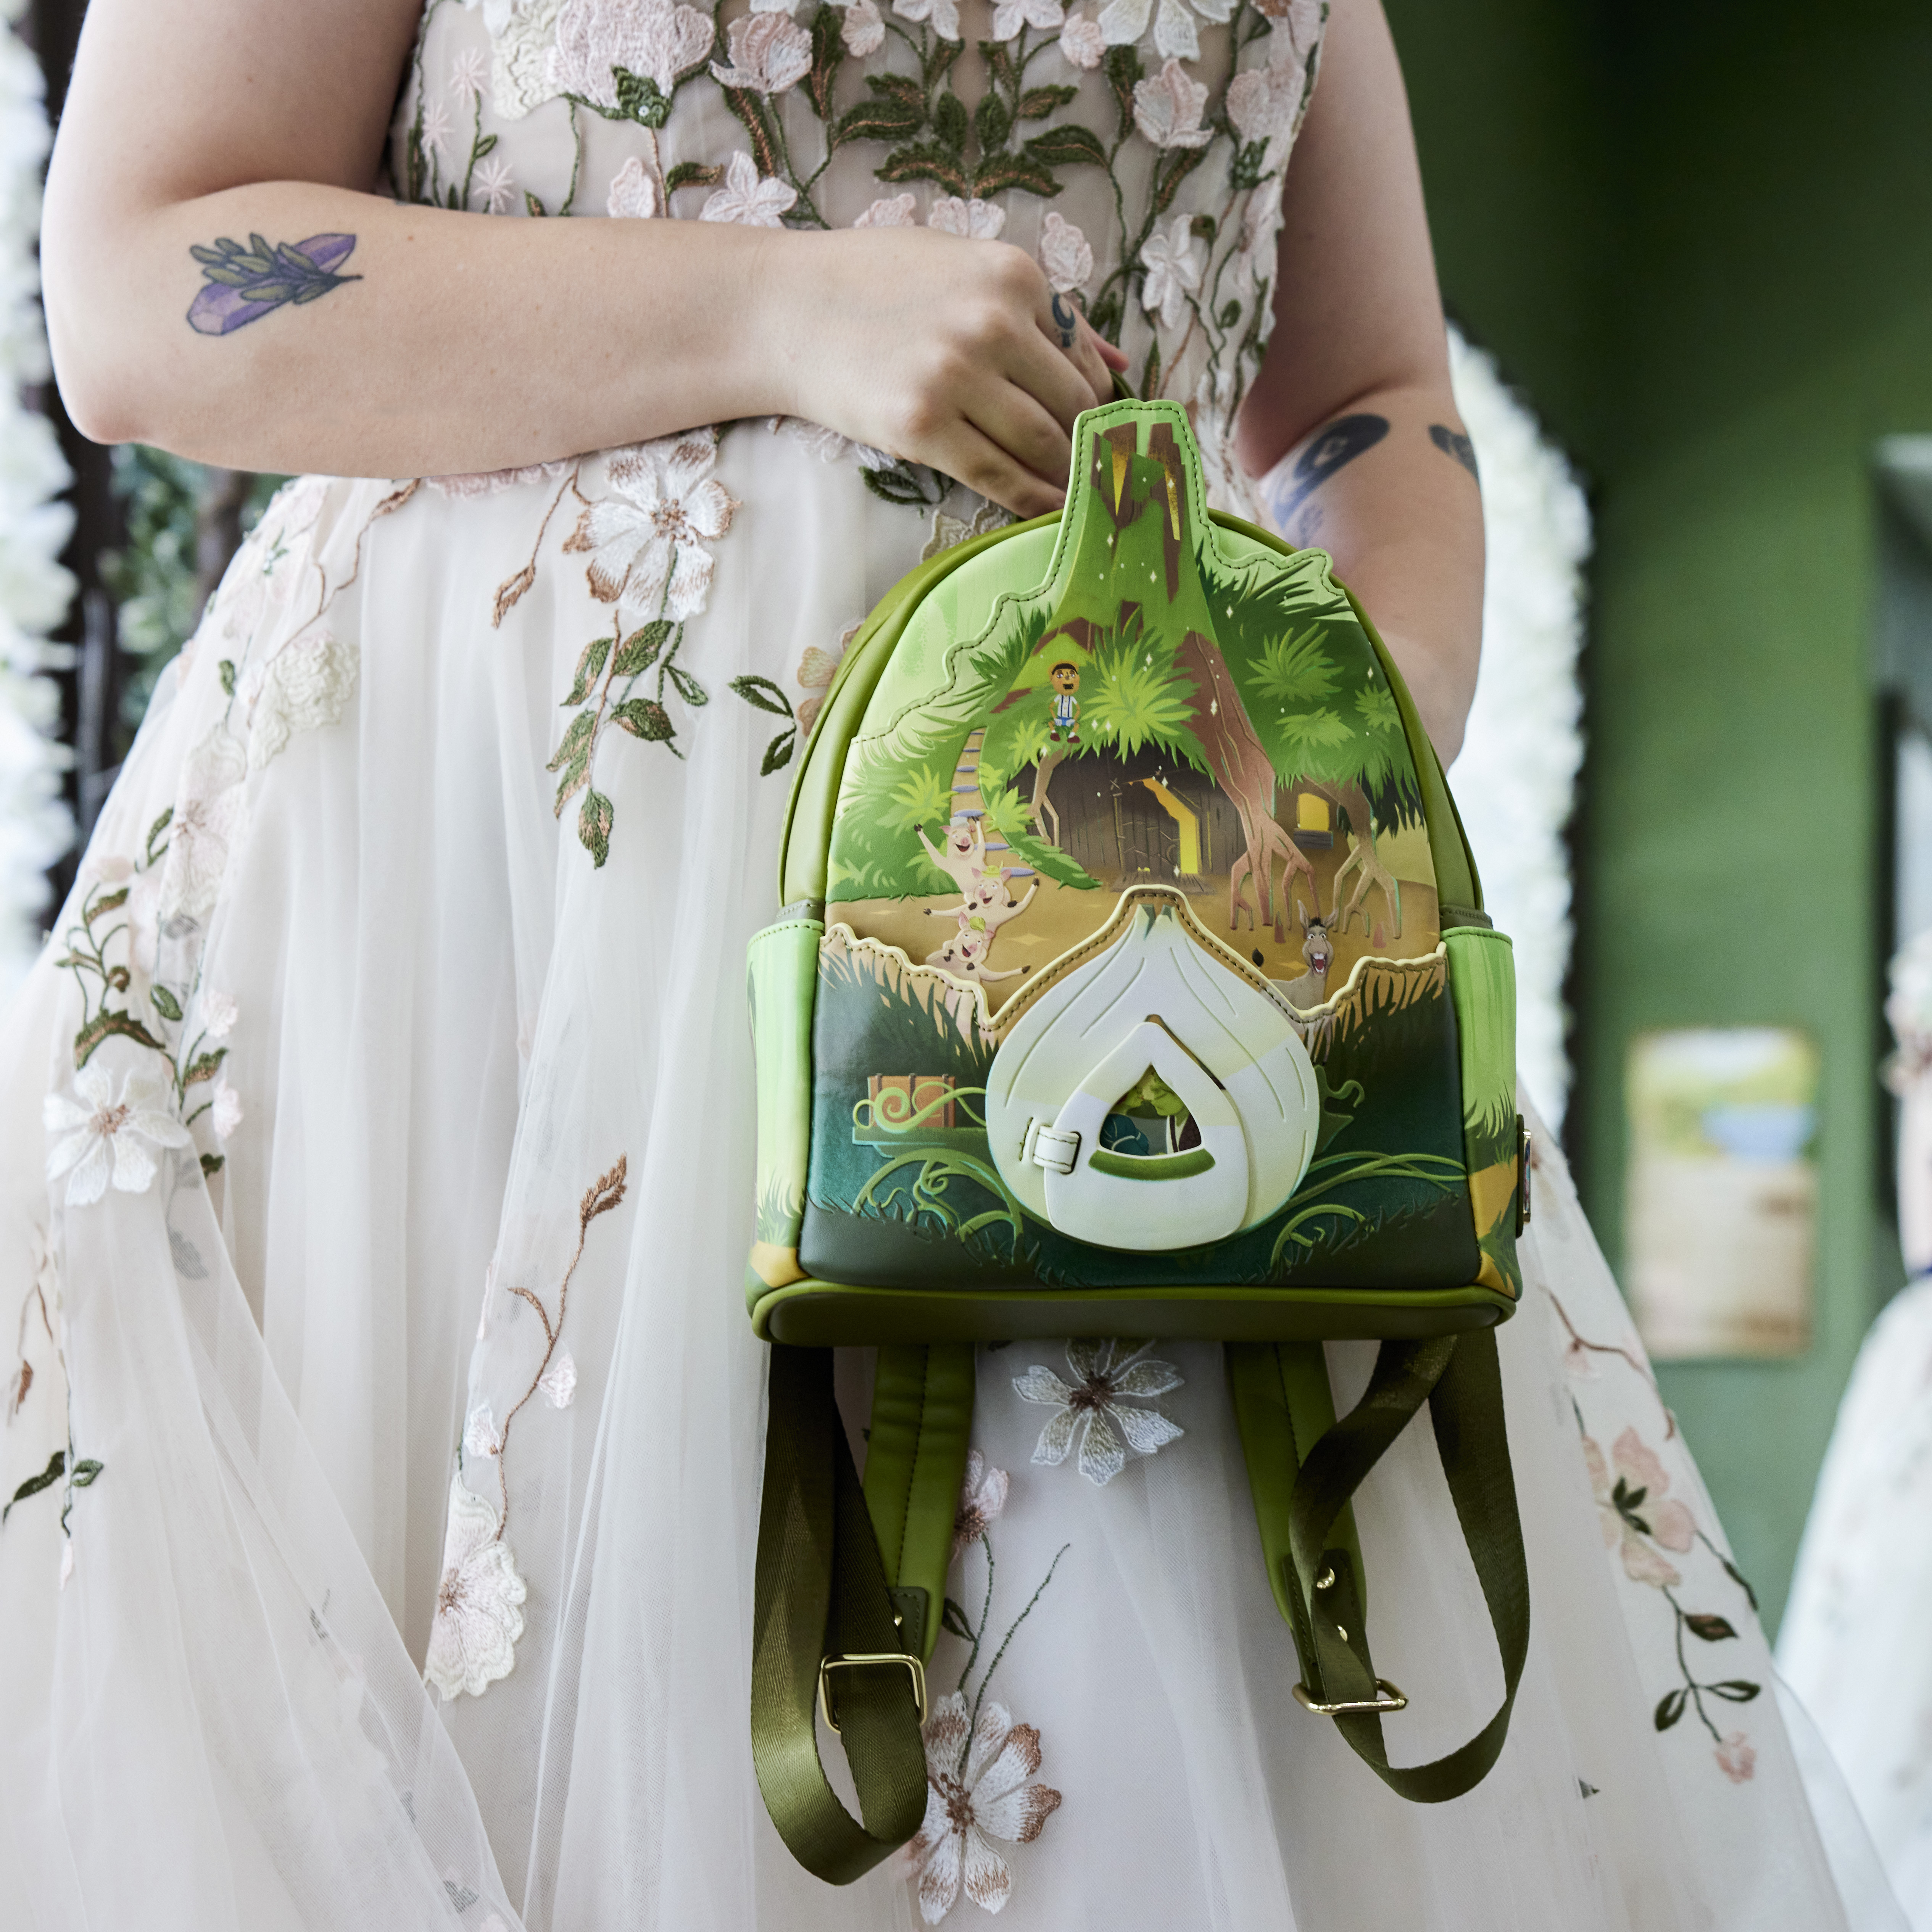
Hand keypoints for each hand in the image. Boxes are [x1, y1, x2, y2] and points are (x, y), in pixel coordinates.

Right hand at [768, 226, 1129, 517]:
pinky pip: (999, 475)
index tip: (1098, 431)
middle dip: (1087, 445)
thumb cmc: (877, 284)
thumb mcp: (965, 268)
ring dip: (1066, 478)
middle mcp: (992, 323)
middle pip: (1073, 405)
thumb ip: (1046, 312)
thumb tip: (1120, 363)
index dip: (1095, 403)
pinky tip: (1047, 511)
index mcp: (1013, 275)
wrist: (787, 310)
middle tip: (1093, 474)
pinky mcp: (921, 427)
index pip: (1083, 357)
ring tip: (1076, 496)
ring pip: (1043, 445)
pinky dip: (1031, 500)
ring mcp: (955, 376)